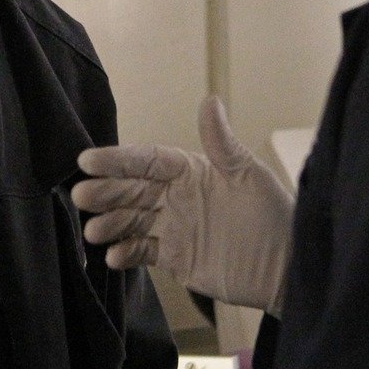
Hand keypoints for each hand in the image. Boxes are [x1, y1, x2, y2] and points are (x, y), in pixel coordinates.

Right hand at [71, 97, 293, 316]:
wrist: (287, 268)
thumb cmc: (273, 215)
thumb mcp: (248, 175)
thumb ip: (222, 143)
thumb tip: (209, 100)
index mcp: (191, 171)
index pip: (147, 161)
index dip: (118, 160)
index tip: (88, 160)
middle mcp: (177, 196)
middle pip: (132, 190)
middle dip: (105, 191)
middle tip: (81, 195)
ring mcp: (174, 227)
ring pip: (131, 221)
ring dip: (110, 223)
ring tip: (93, 230)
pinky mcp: (175, 258)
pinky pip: (142, 252)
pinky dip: (125, 253)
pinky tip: (113, 256)